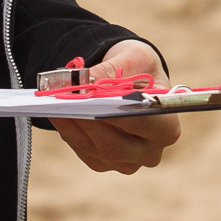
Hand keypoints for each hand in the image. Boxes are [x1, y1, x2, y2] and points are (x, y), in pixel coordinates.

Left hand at [50, 40, 181, 173]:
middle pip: (114, 146)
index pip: (142, 124)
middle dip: (87, 123)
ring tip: (53, 104)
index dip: (115, 113)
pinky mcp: (104, 163)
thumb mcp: (133, 58)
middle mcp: (150, 152)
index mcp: (167, 127)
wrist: (133, 81)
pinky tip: (57, 113)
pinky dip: (68, 131)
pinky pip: (82, 150)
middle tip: (64, 103)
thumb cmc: (139, 68)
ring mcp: (127, 162)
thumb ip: (111, 70)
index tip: (91, 99)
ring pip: (94, 149)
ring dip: (71, 126)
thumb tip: (82, 83)